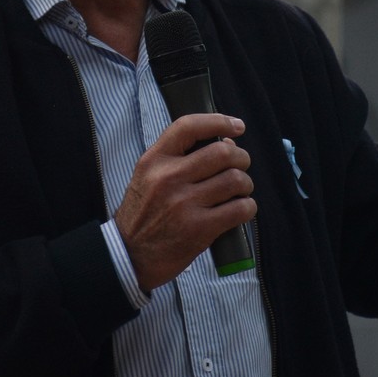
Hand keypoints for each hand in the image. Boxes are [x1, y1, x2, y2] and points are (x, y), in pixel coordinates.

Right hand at [115, 114, 254, 291]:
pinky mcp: (199, 229)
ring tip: (240, 190)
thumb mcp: (147, 177)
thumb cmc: (143, 214)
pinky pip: (240, 209)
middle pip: (222, 152)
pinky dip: (248, 207)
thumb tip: (225, 144)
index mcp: (154, 160)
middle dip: (240, 157)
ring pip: (235, 179)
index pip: (189, 127)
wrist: (130, 255)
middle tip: (240, 166)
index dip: (218, 121)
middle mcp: (168, 178)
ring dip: (245, 184)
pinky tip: (241, 209)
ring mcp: (184, 204)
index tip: (236, 126)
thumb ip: (177, 158)